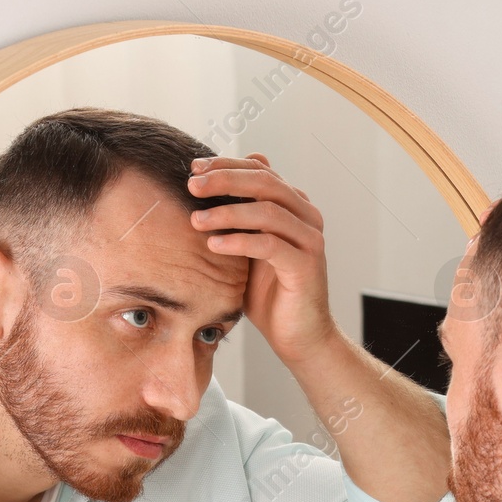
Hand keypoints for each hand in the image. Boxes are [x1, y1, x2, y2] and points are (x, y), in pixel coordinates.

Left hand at [188, 154, 335, 366]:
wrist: (298, 336)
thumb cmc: (269, 294)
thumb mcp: (247, 250)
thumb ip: (238, 219)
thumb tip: (214, 187)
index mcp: (293, 207)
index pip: (260, 171)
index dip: (227, 165)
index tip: (194, 168)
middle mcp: (306, 217)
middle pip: (266, 183)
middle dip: (225, 180)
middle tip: (192, 185)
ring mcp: (309, 240)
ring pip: (268, 211)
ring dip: (227, 212)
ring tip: (196, 220)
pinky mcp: (305, 266)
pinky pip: (270, 245)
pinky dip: (239, 241)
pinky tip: (214, 245)